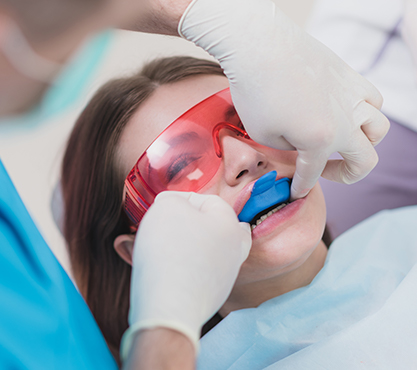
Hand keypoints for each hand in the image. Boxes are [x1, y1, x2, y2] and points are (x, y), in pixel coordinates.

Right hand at [121, 191, 250, 358]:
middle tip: (166, 224)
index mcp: (230, 225)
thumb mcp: (167, 207)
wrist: (169, 306)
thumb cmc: (171, 251)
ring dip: (177, 245)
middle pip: (214, 228)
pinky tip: (155, 267)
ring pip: (201, 252)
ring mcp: (223, 276)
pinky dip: (176, 267)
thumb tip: (172, 206)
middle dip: (187, 224)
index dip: (181, 199)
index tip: (159, 206)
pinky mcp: (209, 297)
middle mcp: (233, 251)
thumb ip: (172, 200)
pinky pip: (192, 273)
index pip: (208, 200)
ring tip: (148, 246)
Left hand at [179, 0, 389, 198]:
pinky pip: (372, 98)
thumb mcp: (263, 134)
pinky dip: (366, 112)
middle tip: (326, 172)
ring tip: (343, 142)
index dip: (302, 186)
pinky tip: (346, 112)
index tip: (295, 193)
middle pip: (366, 160)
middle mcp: (345, 120)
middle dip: (346, 175)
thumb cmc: (256, 91)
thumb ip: (288, 148)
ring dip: (364, 143)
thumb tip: (300, 145)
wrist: (259, 45)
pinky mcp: (349, 75)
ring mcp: (352, 95)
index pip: (313, 173)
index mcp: (321, 140)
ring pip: (378, 128)